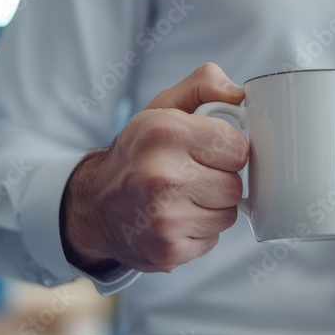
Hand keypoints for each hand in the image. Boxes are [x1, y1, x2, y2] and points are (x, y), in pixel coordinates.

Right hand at [62, 63, 247, 273]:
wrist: (95, 205)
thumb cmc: (140, 153)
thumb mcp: (163, 107)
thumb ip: (204, 85)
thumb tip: (240, 93)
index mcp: (165, 132)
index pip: (238, 148)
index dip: (228, 150)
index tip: (207, 151)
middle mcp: (162, 175)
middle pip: (235, 185)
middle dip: (220, 180)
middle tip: (192, 176)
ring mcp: (164, 217)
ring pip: (228, 214)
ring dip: (212, 208)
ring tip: (182, 197)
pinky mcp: (168, 249)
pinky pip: (213, 239)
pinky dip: (200, 231)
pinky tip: (176, 218)